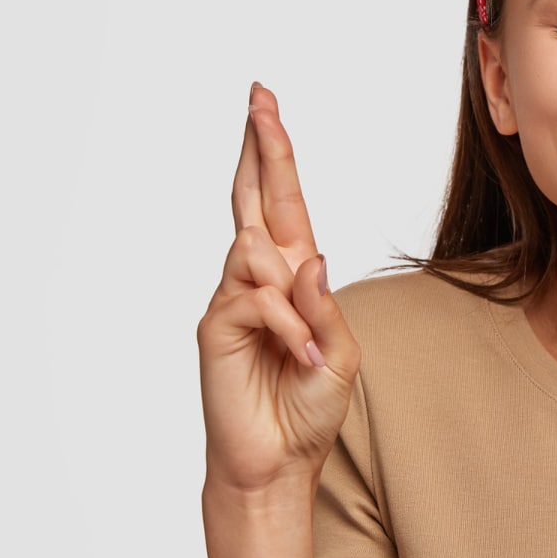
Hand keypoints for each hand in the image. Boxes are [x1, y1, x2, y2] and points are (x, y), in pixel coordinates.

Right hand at [197, 83, 360, 493]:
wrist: (278, 461)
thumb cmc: (308, 405)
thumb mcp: (341, 353)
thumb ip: (326, 306)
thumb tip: (308, 257)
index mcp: (294, 277)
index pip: (282, 203)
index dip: (274, 154)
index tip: (264, 106)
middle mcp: (260, 278)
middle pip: (255, 198)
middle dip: (260, 147)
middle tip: (259, 96)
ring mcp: (233, 299)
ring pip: (258, 251)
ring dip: (294, 298)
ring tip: (307, 348)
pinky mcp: (215, 326)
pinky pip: (256, 298)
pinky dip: (287, 327)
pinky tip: (299, 357)